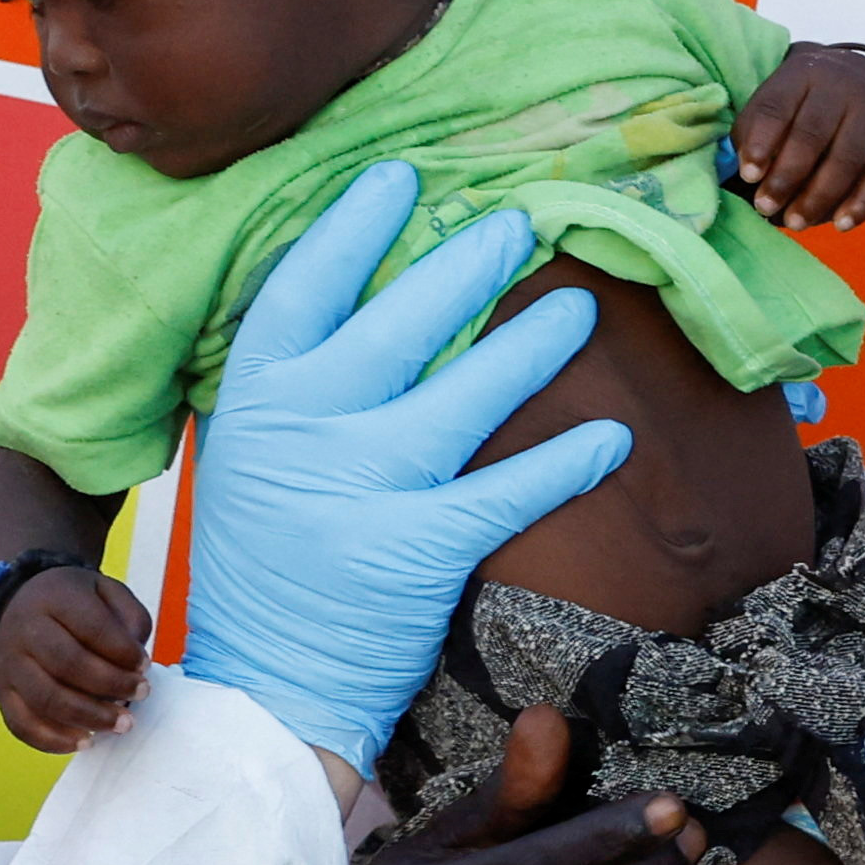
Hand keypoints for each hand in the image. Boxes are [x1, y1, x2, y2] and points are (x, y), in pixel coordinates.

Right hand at [0, 565, 155, 751]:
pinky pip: (21, 724)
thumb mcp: (107, 593)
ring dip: (89, 717)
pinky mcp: (1, 691)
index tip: (144, 667)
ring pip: (46, 698)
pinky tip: (85, 741)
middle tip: (141, 694)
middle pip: (67, 664)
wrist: (21, 604)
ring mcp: (8, 662)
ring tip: (121, 724)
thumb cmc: (74, 605)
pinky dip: (54, 740)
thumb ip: (130, 619)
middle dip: (112, 685)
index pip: (92, 627)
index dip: (123, 651)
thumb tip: (135, 662)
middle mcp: (25, 629)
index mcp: (54, 598)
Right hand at [178, 161, 621, 771]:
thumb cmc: (265, 562)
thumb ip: (294, 385)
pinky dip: (565, 463)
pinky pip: (505, 493)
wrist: (266, 686)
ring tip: (581, 307)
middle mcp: (304, 430)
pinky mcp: (415, 551)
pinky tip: (614, 436)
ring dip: (530, 347)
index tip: (401, 178)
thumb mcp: (249, 457)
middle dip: (464, 265)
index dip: (352, 228)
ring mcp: (360, 489)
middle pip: (397, 324)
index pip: (303, 288)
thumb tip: (358, 295)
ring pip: (463, 395)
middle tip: (519, 221)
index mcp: (254, 398)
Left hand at [734, 45, 864, 229]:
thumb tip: (745, 178)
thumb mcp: (774, 104)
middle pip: (812, 134)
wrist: (858, 78)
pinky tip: (841, 224)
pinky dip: (862, 203)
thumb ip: (753, 135)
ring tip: (795, 222)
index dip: (761, 142)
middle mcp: (840, 88)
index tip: (748, 175)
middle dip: (786, 177)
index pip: (777, 107)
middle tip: (765, 207)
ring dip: (819, 197)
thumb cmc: (801, 104)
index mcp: (801, 75)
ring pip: (847, 159)